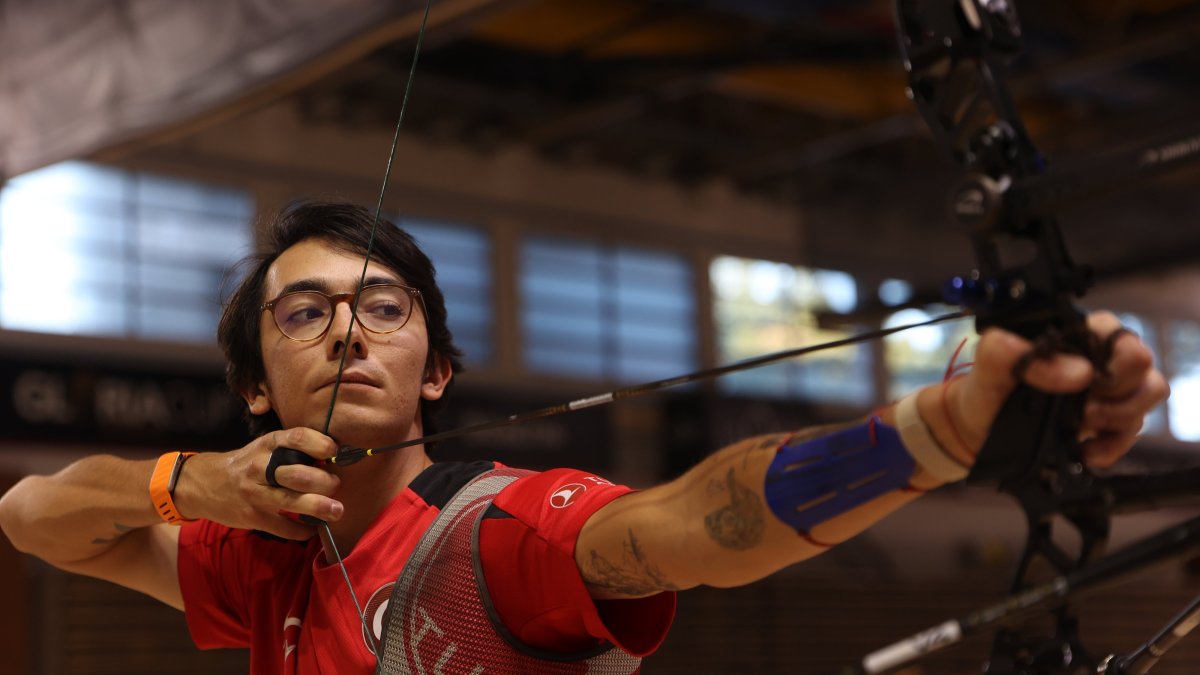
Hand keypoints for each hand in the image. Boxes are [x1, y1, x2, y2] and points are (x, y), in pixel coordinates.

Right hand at [173, 428, 342, 539]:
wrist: (202, 485)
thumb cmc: (244, 464)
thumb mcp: (263, 448)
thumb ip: (292, 452)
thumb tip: (331, 461)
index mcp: (267, 445)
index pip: (297, 438)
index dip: (321, 444)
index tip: (336, 452)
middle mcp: (260, 468)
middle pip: (300, 474)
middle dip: (325, 482)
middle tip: (336, 485)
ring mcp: (255, 495)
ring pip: (293, 502)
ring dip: (320, 507)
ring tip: (337, 511)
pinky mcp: (253, 517)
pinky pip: (284, 528)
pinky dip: (303, 530)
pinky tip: (313, 528)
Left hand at [935, 311, 1168, 467]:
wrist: (977, 427)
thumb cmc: (987, 386)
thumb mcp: (989, 364)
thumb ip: (1016, 351)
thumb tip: (1079, 371)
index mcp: (1076, 335)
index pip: (1120, 336)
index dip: (1113, 360)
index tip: (1086, 382)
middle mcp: (1098, 359)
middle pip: (1142, 366)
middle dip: (1117, 391)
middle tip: (1084, 408)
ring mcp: (1107, 391)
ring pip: (1149, 394)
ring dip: (1121, 416)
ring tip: (1084, 425)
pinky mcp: (1107, 423)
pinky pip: (1132, 432)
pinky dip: (1113, 446)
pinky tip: (1086, 451)